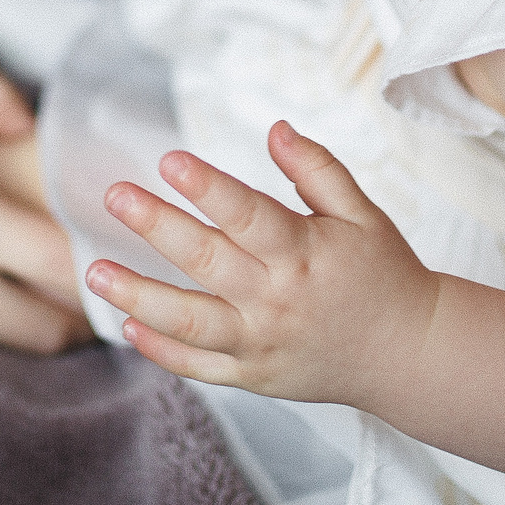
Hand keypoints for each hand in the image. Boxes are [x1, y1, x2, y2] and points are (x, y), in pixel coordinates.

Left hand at [85, 122, 435, 404]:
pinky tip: (126, 325)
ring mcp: (262, 344)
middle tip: (116, 196)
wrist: (411, 354)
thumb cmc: (384, 275)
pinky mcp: (254, 376)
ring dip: (139, 296)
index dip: (208, 187)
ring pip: (191, 322)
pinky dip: (162, 351)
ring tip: (94, 272)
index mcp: (306, 253)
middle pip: (208, 262)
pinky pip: (200, 367)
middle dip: (157, 227)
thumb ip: (317, 170)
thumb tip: (275, 128)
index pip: (249, 215)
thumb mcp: (362, 214)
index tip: (170, 160)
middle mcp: (278, 300)